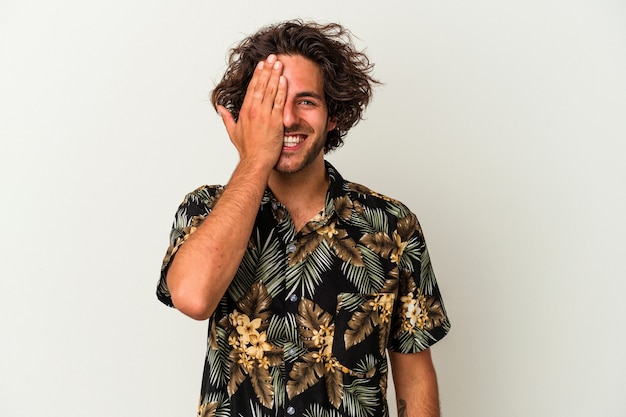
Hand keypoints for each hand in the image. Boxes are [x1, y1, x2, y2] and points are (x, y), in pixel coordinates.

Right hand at [217, 54, 286, 168]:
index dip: (257, 75)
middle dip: (267, 70)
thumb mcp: (233, 132)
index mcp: (244, 111)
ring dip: (275, 75)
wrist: (256, 161)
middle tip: (272, 57)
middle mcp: (254, 110)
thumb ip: (227, 117)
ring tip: (279, 63)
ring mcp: (265, 115)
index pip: (252, 88)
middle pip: (261, 85)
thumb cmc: (247, 149)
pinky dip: (281, 90)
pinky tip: (284, 79)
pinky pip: (279, 102)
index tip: (262, 64)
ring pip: (270, 90)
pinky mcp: (275, 121)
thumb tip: (221, 108)